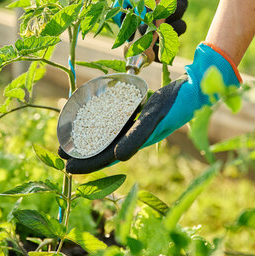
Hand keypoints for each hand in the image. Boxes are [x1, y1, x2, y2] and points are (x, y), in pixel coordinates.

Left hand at [60, 43, 241, 173]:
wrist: (195, 88)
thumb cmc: (177, 104)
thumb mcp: (155, 120)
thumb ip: (138, 137)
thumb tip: (117, 156)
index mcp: (137, 141)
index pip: (106, 156)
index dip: (87, 163)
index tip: (66, 167)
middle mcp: (134, 135)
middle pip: (103, 147)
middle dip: (82, 152)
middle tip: (59, 152)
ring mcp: (136, 123)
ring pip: (107, 134)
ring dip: (89, 138)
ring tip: (70, 138)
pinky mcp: (139, 111)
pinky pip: (116, 119)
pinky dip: (102, 121)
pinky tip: (93, 119)